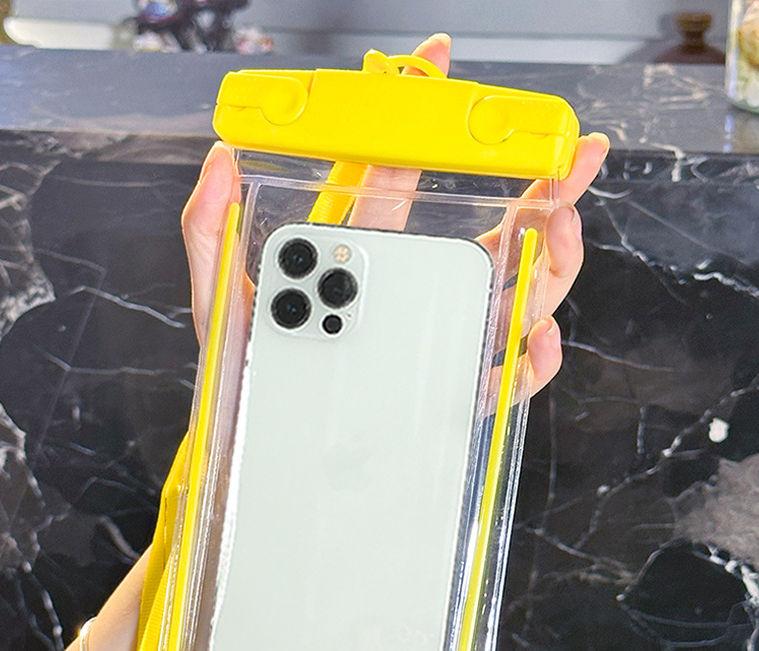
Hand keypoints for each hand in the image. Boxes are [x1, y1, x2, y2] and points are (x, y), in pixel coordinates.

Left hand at [181, 35, 608, 394]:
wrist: (256, 454)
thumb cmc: (243, 378)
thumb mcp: (219, 301)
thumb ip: (209, 230)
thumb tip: (219, 157)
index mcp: (362, 257)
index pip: (403, 178)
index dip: (424, 120)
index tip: (438, 68)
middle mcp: (411, 293)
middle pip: (489, 234)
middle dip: (543, 192)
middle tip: (569, 161)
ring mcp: (434, 342)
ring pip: (513, 296)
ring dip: (550, 263)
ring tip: (556, 234)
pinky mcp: (447, 394)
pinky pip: (505, 377)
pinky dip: (531, 361)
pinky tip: (533, 338)